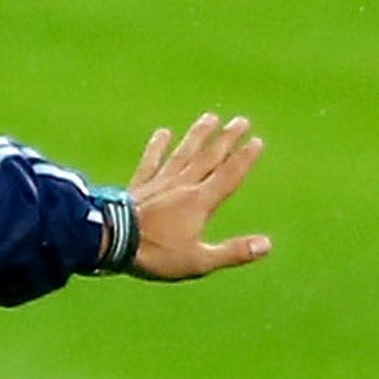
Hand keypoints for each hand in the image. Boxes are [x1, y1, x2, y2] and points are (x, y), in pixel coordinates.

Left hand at [126, 113, 270, 279]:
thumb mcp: (198, 261)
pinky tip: (163, 132)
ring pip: (184, 153)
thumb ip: (232, 252)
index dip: (245, 158)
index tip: (258, 140)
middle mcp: (182, 185)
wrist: (111, 241)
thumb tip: (266, 245)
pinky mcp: (139, 185)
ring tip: (210, 118)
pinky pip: (151, 161)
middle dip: (227, 139)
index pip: (228, 176)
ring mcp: (159, 182)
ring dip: (198, 136)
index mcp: (200, 202)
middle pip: (209, 157)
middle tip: (241, 120)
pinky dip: (157, 147)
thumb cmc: (155, 254)